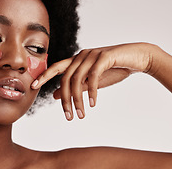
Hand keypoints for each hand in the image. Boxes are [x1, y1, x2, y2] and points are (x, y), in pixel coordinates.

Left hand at [31, 43, 153, 119]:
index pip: (56, 68)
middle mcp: (81, 55)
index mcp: (77, 60)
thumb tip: (55, 95)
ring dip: (78, 99)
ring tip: (80, 115)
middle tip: (68, 116)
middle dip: (65, 99)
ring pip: (77, 79)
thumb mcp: (92, 81)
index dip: (44, 76)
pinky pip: (93, 76)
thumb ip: (75, 86)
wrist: (138, 58)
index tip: (32, 87)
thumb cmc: (115, 69)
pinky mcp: (104, 57)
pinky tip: (93, 104)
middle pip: (65, 78)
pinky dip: (92, 91)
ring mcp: (92, 55)